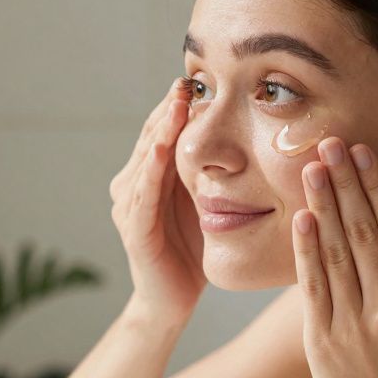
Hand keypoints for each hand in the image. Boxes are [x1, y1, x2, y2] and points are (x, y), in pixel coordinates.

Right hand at [109, 79, 205, 323]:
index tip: (201, 76)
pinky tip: (163, 149)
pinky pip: (142, 194)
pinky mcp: (134, 230)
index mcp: (149, 175)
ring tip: (178, 102)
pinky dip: (152, 169)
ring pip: (145, 158)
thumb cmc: (193, 249)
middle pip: (151, 136)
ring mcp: (129, 207)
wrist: (172, 301)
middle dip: (170, 107)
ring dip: (161, 129)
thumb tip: (248, 132)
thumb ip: (212, 168)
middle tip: (189, 78)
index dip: (179, 104)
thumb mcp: (206, 199)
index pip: (163, 129)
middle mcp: (132, 185)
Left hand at [290, 137, 377, 377]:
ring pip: (336, 251)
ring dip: (323, 205)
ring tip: (311, 168)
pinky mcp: (322, 341)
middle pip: (364, 231)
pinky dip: (306, 249)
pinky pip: (313, 286)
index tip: (362, 155)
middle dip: (345, 183)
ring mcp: (355, 325)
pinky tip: (301, 218)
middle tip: (329, 143)